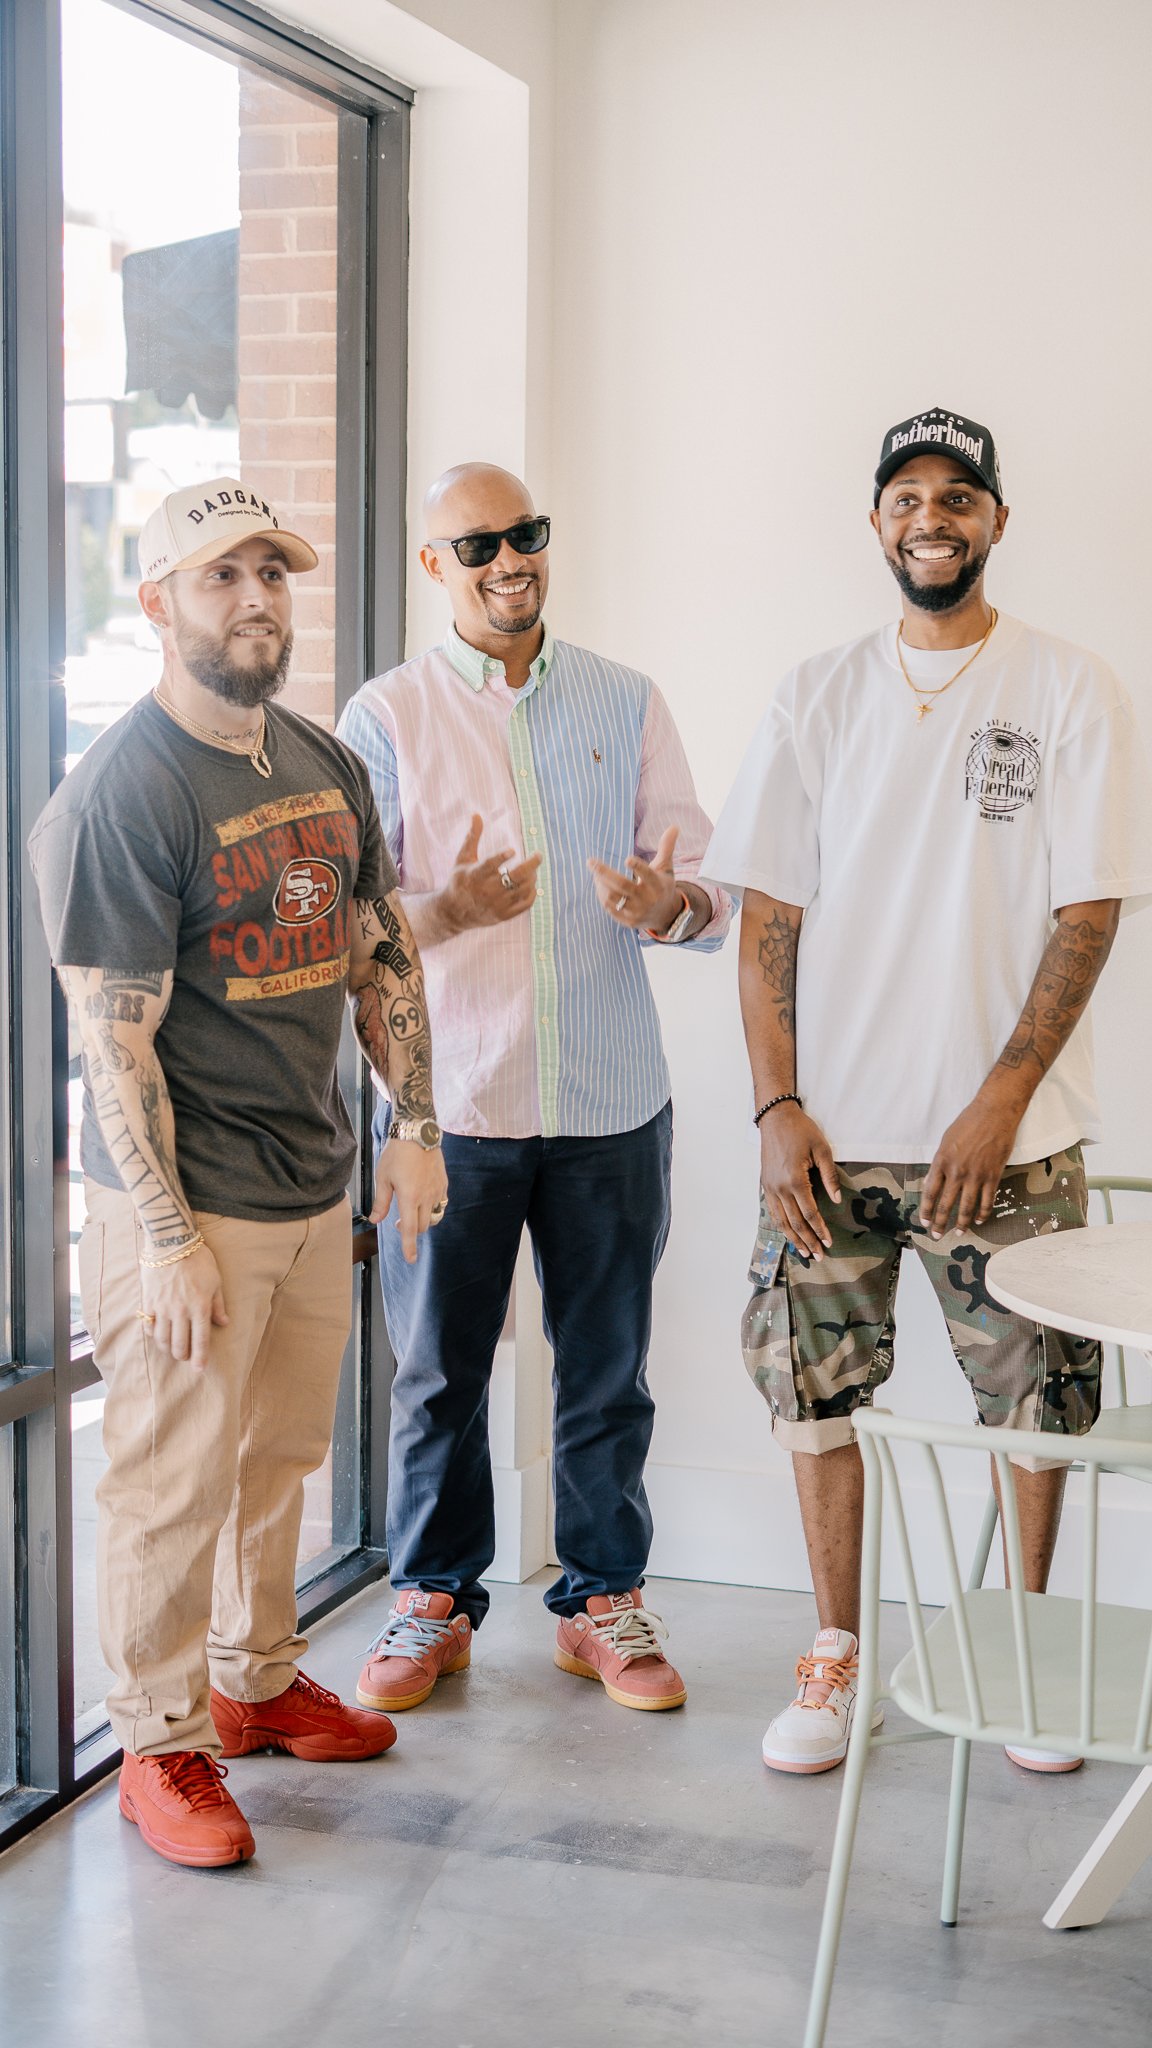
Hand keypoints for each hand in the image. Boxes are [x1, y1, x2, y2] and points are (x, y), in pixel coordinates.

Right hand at [141, 1244, 227, 1370]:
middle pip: (179, 1345)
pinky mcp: (149, 1302)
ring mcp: (162, 1308)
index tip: (199, 1369)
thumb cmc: (198, 1260)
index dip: (200, 1358)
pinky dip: (153, 1334)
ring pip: (162, 1340)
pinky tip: (158, 1334)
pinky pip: (149, 1326)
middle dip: (183, 1356)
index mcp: (200, 1307)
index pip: (201, 1340)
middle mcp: (180, 1311)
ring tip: (172, 1348)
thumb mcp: (215, 1281)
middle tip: (186, 1357)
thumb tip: (224, 1323)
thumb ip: (218, 1305)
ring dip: (168, 1348)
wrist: (171, 1242)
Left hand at [371, 1139, 449, 1263]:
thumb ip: (381, 1201)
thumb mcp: (383, 1177)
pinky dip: (431, 1206)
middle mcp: (426, 1197)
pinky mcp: (443, 1182)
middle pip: (422, 1226)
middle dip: (412, 1230)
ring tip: (411, 1210)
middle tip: (399, 1222)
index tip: (411, 1259)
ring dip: (422, 1219)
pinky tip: (422, 1197)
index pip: (410, 1229)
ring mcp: (437, 1190)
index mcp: (409, 1197)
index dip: (409, 1247)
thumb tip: (376, 1219)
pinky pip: (440, 1202)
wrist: (418, 1132)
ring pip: (433, 1215)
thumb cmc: (397, 1154)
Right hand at [440, 814, 540, 930]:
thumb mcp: (463, 858)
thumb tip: (476, 814)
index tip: (512, 849)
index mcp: (475, 875)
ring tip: (532, 869)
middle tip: (539, 855)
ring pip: (522, 889)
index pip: (489, 865)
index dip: (501, 857)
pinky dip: (532, 893)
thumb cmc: (460, 881)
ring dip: (531, 877)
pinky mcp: (503, 915)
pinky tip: (532, 884)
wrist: (454, 913)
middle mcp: (486, 891)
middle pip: (514, 877)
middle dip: (530, 865)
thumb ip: (472, 837)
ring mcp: (496, 905)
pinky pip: (524, 904)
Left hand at [588, 824, 681, 930]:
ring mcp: (637, 912)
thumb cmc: (663, 885)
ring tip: (595, 872)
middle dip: (604, 872)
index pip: (647, 875)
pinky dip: (602, 896)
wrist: (666, 916)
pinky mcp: (628, 921)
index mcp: (658, 885)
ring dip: (600, 884)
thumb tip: (674, 826)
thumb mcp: (666, 867)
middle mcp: (648, 900)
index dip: (638, 867)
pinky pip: (610, 908)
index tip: (627, 859)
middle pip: (622, 885)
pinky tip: (599, 885)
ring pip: (612, 897)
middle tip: (590, 861)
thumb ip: (666, 847)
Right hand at [759, 1104, 840, 1261]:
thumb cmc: (801, 1130)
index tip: (829, 1242)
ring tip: (804, 1252)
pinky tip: (788, 1233)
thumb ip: (829, 1176)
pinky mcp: (765, 1184)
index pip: (810, 1213)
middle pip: (795, 1222)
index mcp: (795, 1180)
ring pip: (781, 1220)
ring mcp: (770, 1187)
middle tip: (819, 1256)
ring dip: (793, 1238)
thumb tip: (837, 1199)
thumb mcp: (822, 1149)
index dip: (820, 1230)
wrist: (775, 1118)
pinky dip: (781, 1225)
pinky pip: (772, 1211)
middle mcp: (780, 1187)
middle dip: (808, 1240)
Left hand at [920, 1084, 1024, 1236]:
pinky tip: (979, 1220)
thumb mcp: (946, 1140)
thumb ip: (940, 1163)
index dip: (927, 1210)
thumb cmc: (968, 1122)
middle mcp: (957, 1171)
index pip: (930, 1192)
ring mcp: (976, 1175)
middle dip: (940, 1223)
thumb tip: (934, 1181)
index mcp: (941, 1161)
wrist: (994, 1113)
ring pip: (967, 1207)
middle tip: (937, 1236)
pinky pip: (987, 1200)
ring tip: (960, 1233)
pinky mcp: (993, 1175)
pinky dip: (983, 1213)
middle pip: (946, 1204)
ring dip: (962, 1223)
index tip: (925, 1222)